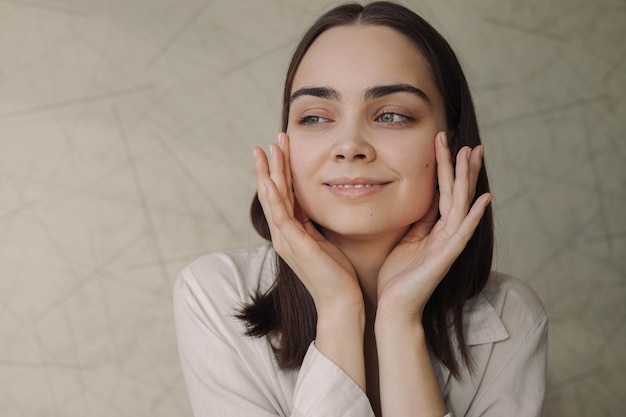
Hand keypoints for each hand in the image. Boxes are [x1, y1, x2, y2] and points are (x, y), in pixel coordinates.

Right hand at [254, 133, 363, 313]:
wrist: (341, 303)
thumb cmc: (338, 275)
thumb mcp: (325, 241)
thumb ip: (316, 223)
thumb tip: (318, 206)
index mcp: (291, 232)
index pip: (282, 195)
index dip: (281, 171)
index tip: (282, 148)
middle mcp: (284, 234)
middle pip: (272, 192)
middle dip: (271, 164)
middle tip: (271, 139)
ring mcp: (286, 239)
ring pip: (272, 199)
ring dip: (269, 172)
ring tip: (267, 149)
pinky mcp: (294, 245)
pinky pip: (280, 216)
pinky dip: (273, 196)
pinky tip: (270, 179)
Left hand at [376, 131, 490, 321]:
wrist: (394, 308)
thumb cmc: (398, 277)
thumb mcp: (407, 240)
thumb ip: (420, 221)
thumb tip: (426, 198)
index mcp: (435, 230)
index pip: (445, 193)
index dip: (448, 170)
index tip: (450, 144)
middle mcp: (446, 235)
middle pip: (457, 194)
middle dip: (462, 168)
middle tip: (470, 143)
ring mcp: (448, 246)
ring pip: (461, 206)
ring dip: (467, 180)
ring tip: (472, 156)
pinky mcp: (445, 259)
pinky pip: (462, 233)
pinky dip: (473, 216)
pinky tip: (485, 199)